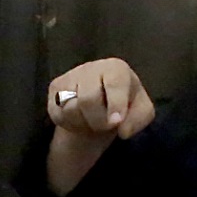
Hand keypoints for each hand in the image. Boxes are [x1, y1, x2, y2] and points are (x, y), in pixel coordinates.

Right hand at [45, 59, 154, 194]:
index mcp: (116, 68)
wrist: (102, 105)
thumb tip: (122, 128)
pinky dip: (69, 124)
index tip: (116, 122)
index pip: (114, 83)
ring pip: (70, 108)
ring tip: (92, 121)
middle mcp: (90, 67)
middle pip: (88, 99)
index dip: (115, 104)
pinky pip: (58, 113)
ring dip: (83, 124)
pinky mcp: (54, 88)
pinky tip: (79, 119)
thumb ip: (138, 119)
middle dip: (98, 121)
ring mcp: (70, 76)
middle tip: (106, 126)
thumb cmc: (125, 104)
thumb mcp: (141, 112)